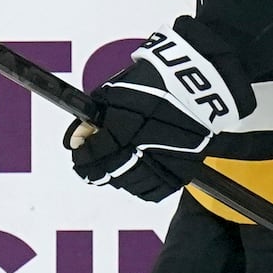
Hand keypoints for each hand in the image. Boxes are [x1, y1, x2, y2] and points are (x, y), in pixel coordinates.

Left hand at [65, 20, 254, 202]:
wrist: (195, 83)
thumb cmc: (153, 82)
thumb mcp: (116, 91)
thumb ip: (94, 117)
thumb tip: (77, 138)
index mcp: (123, 127)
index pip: (93, 154)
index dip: (81, 156)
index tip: (80, 153)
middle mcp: (143, 148)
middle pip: (112, 172)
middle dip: (98, 169)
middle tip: (95, 163)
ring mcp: (164, 160)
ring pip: (133, 184)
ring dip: (121, 178)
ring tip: (119, 166)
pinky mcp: (183, 168)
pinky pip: (158, 190)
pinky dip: (145, 187)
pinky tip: (141, 174)